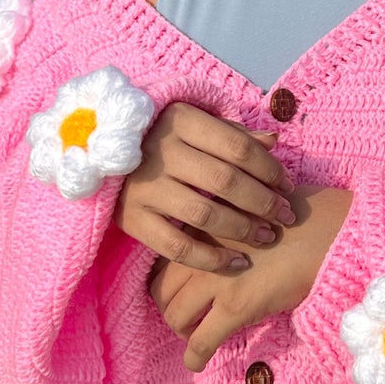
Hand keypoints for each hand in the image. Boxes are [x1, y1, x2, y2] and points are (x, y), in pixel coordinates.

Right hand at [116, 103, 296, 272]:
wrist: (96, 155)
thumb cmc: (160, 138)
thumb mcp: (194, 125)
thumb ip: (233, 134)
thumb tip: (274, 142)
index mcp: (180, 120)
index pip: (237, 147)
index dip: (269, 169)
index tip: (288, 186)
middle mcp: (160, 151)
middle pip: (225, 181)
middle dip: (263, 202)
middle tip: (287, 216)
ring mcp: (144, 187)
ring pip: (205, 215)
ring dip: (243, 230)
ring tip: (267, 237)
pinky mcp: (132, 220)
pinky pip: (178, 248)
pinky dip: (211, 259)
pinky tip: (237, 262)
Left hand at [149, 184, 352, 370]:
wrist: (334, 230)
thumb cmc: (306, 214)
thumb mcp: (258, 204)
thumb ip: (233, 220)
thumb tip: (231, 236)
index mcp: (208, 224)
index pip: (168, 257)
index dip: (172, 280)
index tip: (184, 290)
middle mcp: (204, 250)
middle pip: (162, 289)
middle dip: (172, 308)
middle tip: (190, 318)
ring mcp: (217, 279)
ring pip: (175, 316)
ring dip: (183, 332)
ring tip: (198, 336)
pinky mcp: (236, 306)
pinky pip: (201, 341)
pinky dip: (194, 357)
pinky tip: (197, 364)